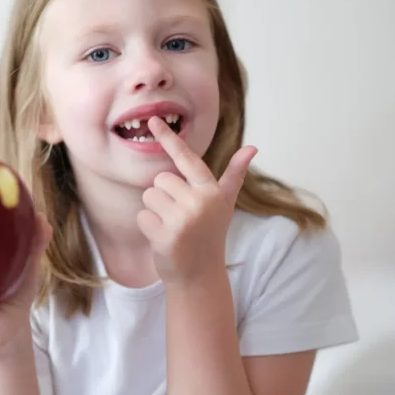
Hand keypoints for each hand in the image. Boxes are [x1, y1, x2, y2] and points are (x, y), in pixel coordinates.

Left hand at [137, 116, 257, 285]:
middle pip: (160, 179)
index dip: (169, 138)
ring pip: (149, 196)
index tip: (152, 119)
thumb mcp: (224, 203)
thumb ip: (233, 175)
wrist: (200, 275)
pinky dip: (148, 227)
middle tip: (180, 217)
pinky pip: (142, 216)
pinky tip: (164, 239)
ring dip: (155, 211)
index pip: (187, 158)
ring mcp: (184, 220)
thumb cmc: (209, 234)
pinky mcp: (166, 236)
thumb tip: (252, 147)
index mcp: (213, 191)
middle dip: (165, 196)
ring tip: (173, 227)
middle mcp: (200, 202)